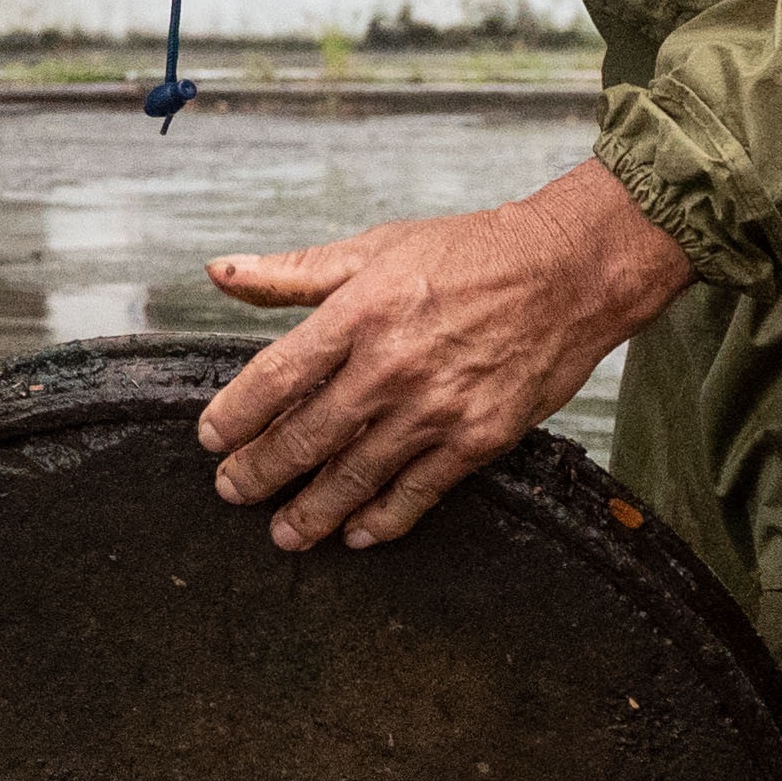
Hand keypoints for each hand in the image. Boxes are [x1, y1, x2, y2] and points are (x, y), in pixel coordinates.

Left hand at [197, 164, 698, 550]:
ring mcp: (437, 407)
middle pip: (307, 436)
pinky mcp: (478, 437)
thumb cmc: (472, 253)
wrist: (568, 271)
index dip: (236, 416)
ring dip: (312, 511)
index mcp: (361, 311)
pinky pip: (419, 491)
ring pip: (356, 475)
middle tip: (233, 490)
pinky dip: (383, 519)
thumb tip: (222, 273)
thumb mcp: (376, 246)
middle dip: (260, 473)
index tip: (213, 438)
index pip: (276, 376)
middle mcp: (393, 364)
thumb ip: (294, 272)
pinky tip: (358, 534)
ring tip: (284, 532)